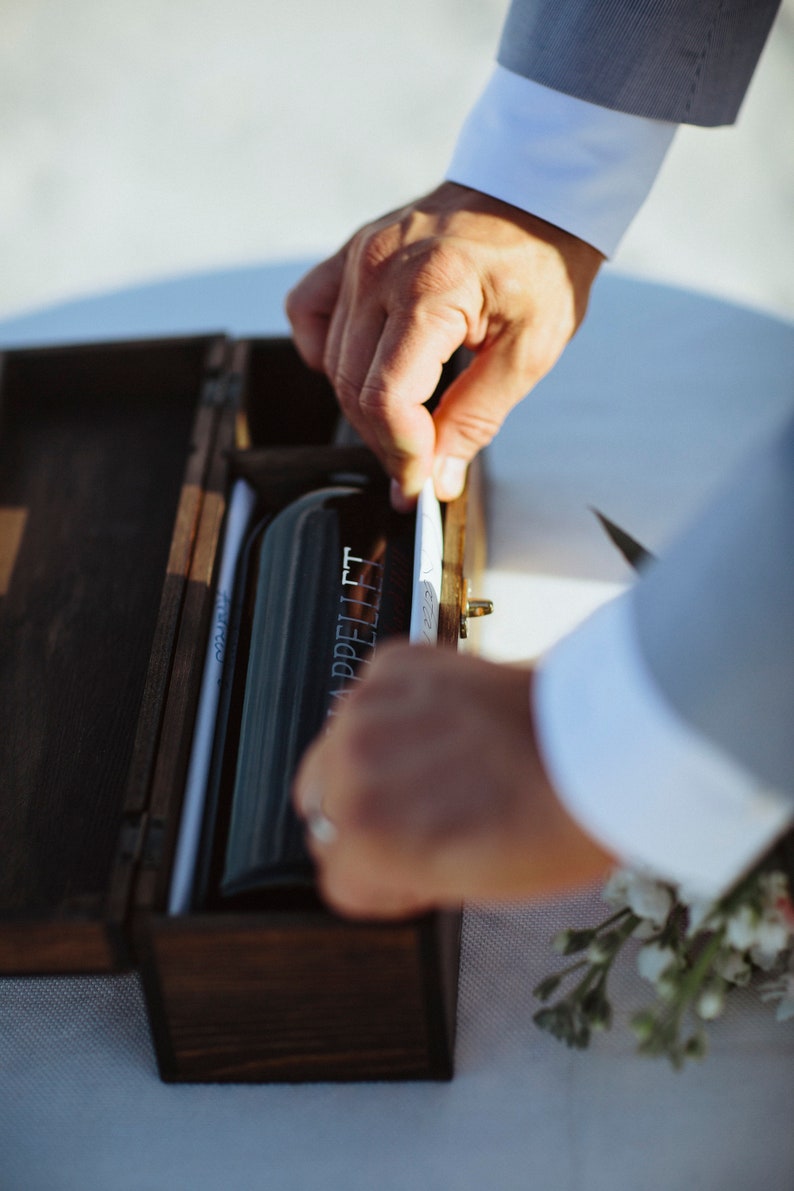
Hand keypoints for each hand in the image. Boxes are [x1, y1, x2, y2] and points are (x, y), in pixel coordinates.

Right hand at [286, 182, 602, 507]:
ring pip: (333, 364)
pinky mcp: (352, 254)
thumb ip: (477, 419)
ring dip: (365, 408)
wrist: (536, 195)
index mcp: (433, 288)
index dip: (401, 452)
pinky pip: (308, 312)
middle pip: (354, 389)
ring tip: (409, 424)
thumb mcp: (531, 352)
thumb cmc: (542, 263)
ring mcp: (360, 258)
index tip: (420, 483)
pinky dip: (323, 353)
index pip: (386, 397)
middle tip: (421, 467)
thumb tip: (437, 479)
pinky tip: (362, 370)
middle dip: (387, 442)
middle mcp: (382, 268)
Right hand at [292, 643, 612, 918]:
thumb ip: (397, 869)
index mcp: (363, 836)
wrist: (602, 746)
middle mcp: (351, 765)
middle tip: (430, 820)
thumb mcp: (466, 888)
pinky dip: (399, 711)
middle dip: (367, 819)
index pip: (338, 876)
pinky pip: (370, 699)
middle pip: (323, 811)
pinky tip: (448, 726)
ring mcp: (369, 705)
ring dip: (375, 762)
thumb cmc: (551, 826)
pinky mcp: (395, 662)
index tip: (419, 873)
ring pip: (338, 750)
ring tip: (442, 768)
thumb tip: (377, 853)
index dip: (386, 882)